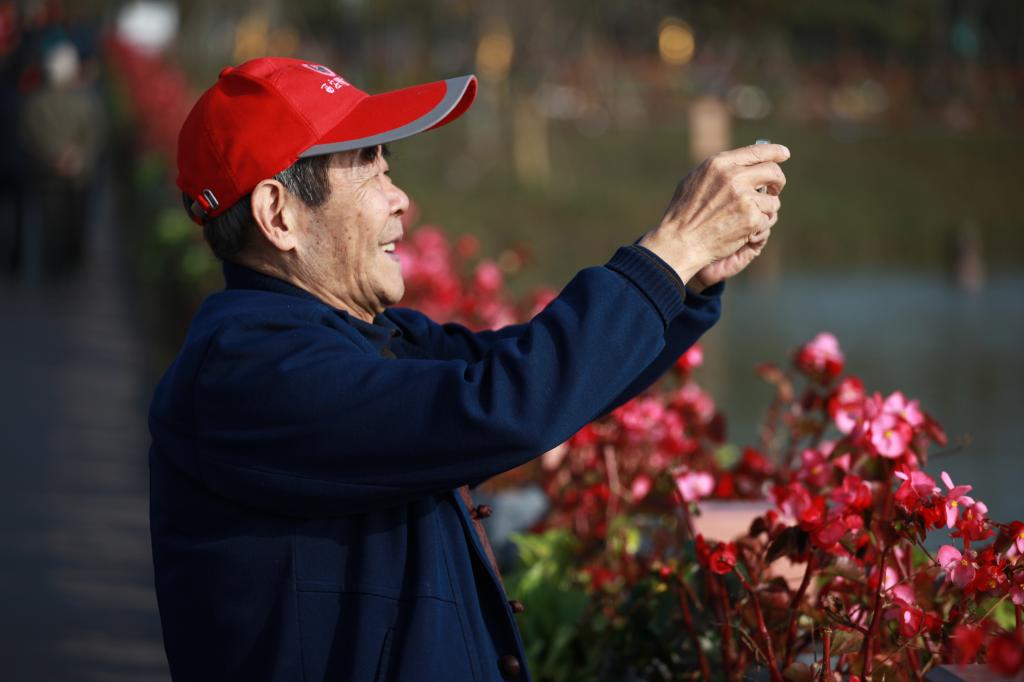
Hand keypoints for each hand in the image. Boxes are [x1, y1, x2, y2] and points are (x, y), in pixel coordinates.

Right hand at [638, 143, 788, 283]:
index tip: (784, 154)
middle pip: (773, 172)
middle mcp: (733, 177)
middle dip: (778, 181)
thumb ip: (719, 169)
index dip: (775, 152)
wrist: (680, 241)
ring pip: (773, 201)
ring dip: (765, 210)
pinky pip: (767, 219)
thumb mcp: (694, 180)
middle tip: (775, 190)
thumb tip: (740, 162)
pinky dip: (758, 227)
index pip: (757, 151)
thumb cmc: (683, 213)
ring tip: (748, 217)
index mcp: (720, 163)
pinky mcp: (751, 219)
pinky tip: (743, 231)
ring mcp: (744, 198)